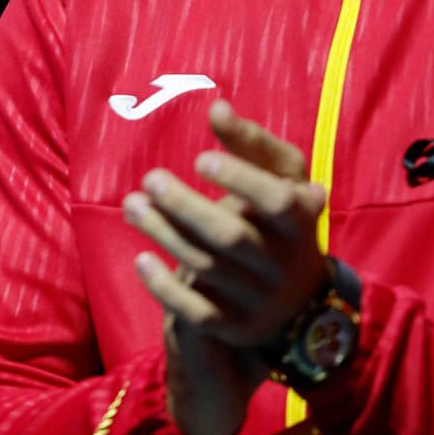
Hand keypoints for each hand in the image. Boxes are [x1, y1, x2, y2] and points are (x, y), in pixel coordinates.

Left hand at [122, 101, 327, 434]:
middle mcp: (284, 265)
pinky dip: (166, 288)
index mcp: (301, 222)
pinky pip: (197, 313)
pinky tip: (141, 259)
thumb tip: (216, 107)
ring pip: (208, 270)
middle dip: (187, 207)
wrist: (299, 299)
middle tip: (150, 178)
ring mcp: (260, 301)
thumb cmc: (279, 220)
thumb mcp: (280, 179)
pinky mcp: (235, 327)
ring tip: (132, 205)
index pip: (278, 203)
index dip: (242, 180)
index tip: (200, 158)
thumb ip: (250, 143)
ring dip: (165, 235)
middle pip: (232, 237)